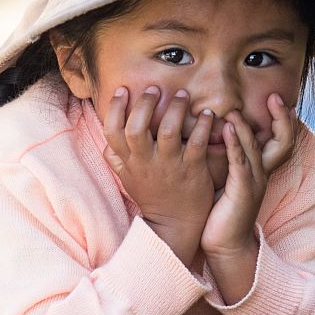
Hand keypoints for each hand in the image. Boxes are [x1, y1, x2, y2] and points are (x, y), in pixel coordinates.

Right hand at [103, 85, 214, 265]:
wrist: (175, 225)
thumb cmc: (152, 196)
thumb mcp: (128, 179)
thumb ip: (116, 158)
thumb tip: (106, 139)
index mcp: (129, 162)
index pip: (112, 132)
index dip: (115, 108)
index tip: (124, 90)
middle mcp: (146, 162)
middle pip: (136, 128)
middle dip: (145, 104)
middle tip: (155, 88)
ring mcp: (169, 166)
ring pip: (168, 131)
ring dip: (176, 109)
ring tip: (183, 95)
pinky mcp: (192, 170)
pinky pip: (197, 143)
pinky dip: (203, 126)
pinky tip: (208, 114)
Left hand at [201, 93, 297, 260]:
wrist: (225, 246)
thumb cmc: (220, 213)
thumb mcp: (226, 182)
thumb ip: (228, 160)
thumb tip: (215, 137)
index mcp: (260, 171)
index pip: (280, 140)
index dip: (283, 120)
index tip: (276, 100)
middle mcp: (262, 175)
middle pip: (282, 141)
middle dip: (281, 119)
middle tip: (275, 97)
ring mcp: (254, 183)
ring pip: (256, 148)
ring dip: (246, 126)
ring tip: (238, 108)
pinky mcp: (241, 191)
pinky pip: (240, 162)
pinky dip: (234, 143)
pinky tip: (226, 128)